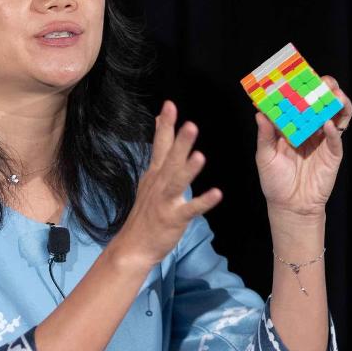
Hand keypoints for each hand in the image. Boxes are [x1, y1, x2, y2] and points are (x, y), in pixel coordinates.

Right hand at [108, 101, 222, 268]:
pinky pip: (190, 210)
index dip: (165, 125)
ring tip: (200, 156)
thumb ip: (159, 153)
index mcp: (155, 173)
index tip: (170, 105)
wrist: (134, 245)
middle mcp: (159, 184)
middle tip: (190, 124)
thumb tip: (162, 126)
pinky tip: (217, 194)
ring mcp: (165, 201)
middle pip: (170, 160)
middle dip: (179, 142)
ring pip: (177, 182)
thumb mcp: (149, 179)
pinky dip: (203, 202)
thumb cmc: (146, 212)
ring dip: (189, 170)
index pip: (160, 145)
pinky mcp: (173, 218)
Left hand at [254, 75, 351, 216]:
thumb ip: (265, 135)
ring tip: (335, 95)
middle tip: (323, 81)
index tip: (298, 75)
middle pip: (321, 104)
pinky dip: (333, 130)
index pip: (299, 102)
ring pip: (336, 116)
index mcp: (293, 126)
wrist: (290, 207)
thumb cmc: (275, 181)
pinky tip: (328, 124)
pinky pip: (336, 139)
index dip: (300, 88)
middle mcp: (310, 129)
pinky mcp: (333, 154)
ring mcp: (323, 140)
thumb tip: (259, 113)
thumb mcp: (265, 156)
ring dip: (337, 103)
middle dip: (324, 90)